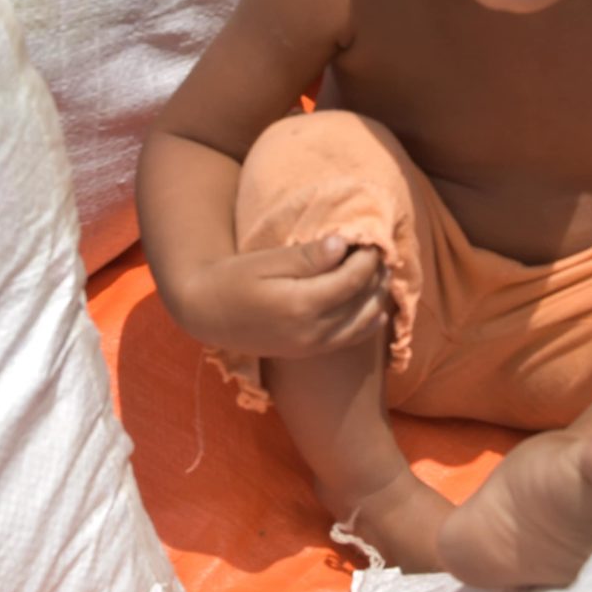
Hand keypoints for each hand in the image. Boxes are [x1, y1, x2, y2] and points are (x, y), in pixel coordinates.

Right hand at [178, 235, 391, 360]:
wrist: (207, 314)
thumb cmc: (233, 279)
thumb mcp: (266, 261)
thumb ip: (306, 257)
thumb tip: (343, 244)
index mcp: (300, 305)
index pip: (352, 280)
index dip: (368, 258)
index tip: (375, 239)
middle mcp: (311, 332)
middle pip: (363, 303)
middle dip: (378, 277)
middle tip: (384, 253)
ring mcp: (311, 347)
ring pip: (363, 324)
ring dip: (378, 299)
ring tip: (381, 274)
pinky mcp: (310, 352)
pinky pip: (351, 339)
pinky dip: (369, 322)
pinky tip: (375, 305)